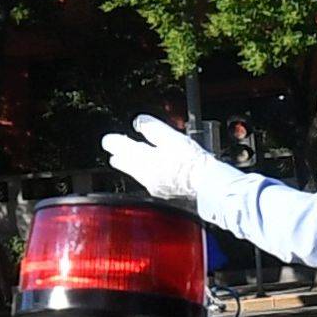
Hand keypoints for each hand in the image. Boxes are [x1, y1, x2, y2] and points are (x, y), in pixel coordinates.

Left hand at [100, 113, 222, 205]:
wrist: (207, 185)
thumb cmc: (191, 161)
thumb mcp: (171, 137)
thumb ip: (152, 128)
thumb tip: (138, 122)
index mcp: (142, 159)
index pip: (120, 148)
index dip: (113, 142)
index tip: (108, 140)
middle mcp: (144, 175)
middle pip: (124, 164)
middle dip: (120, 156)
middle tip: (116, 151)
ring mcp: (153, 186)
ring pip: (136, 173)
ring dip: (133, 165)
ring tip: (131, 159)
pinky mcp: (164, 194)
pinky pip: (150, 181)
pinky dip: (148, 174)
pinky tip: (155, 171)